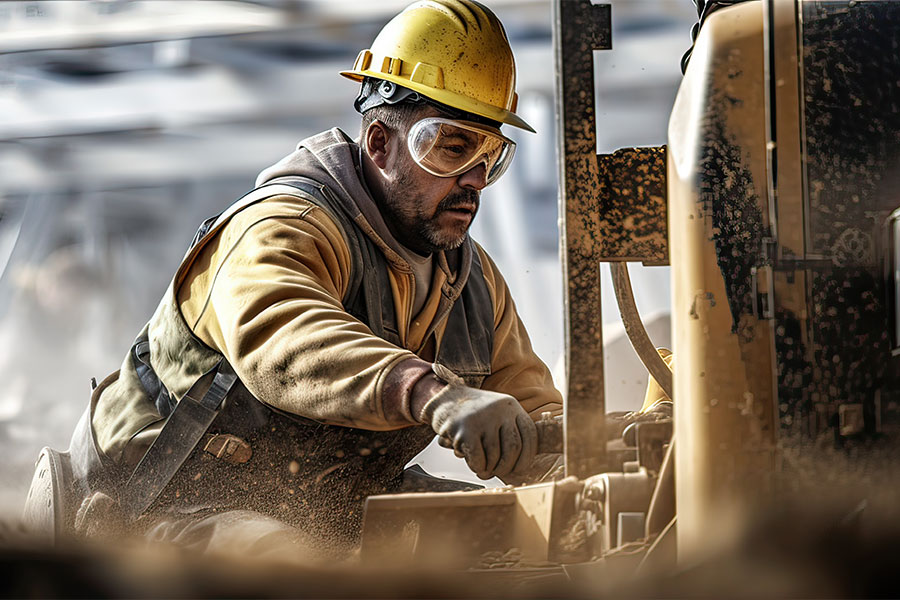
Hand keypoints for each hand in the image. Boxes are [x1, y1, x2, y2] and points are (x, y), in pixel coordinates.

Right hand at [419, 385, 536, 480]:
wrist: (443, 399)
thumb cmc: (473, 415)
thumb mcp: (497, 415)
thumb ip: (511, 432)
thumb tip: (522, 465)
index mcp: (511, 406)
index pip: (530, 435)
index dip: (528, 456)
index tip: (519, 468)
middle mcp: (500, 409)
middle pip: (514, 447)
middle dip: (507, 467)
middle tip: (499, 473)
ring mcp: (483, 418)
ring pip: (495, 456)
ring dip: (489, 469)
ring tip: (483, 470)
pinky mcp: (466, 428)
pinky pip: (478, 458)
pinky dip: (477, 467)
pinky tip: (474, 465)